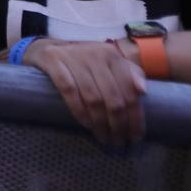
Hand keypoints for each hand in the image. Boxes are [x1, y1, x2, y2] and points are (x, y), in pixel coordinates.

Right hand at [21, 38, 146, 146]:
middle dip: (118, 125)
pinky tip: (85, 124)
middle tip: (118, 142)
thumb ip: (129, 74)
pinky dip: (78, 110)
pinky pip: (68, 90)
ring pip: (92, 97)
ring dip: (100, 123)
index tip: (135, 137)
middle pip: (112, 97)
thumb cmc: (83, 62)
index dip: (135, 117)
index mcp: (112, 55)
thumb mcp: (108, 64)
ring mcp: (73, 57)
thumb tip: (143, 91)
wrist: (47, 48)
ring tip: (103, 138)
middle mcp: (95, 54)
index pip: (129, 91)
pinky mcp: (53, 61)